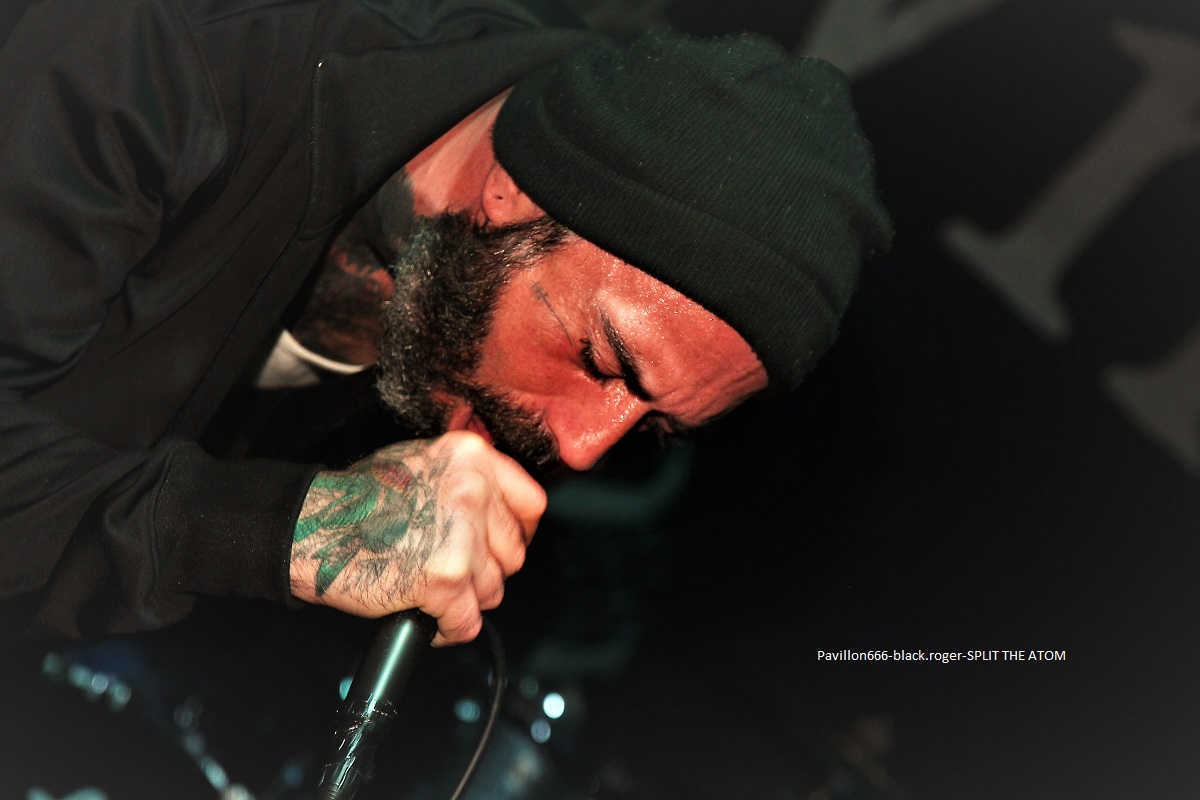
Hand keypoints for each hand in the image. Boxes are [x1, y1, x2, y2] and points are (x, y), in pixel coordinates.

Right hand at [289, 431, 545, 644]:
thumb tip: (497, 508)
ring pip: (492, 590)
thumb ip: (465, 478)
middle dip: (486, 570)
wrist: (314, 527)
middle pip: (512, 553)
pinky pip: (467, 622)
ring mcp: (460, 537)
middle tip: (456, 573)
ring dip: (466, 600)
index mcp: (471, 458)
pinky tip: (430, 619)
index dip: (519, 533)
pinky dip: (450, 629)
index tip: (503, 546)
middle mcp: (472, 492)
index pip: (531, 503)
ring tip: (435, 595)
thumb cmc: (359, 499)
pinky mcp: (444, 581)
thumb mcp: (423, 462)